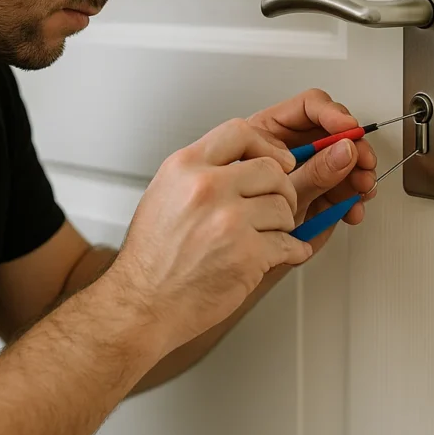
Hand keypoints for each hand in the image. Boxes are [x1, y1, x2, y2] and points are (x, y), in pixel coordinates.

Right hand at [110, 118, 307, 351]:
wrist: (143, 303)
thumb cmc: (152, 255)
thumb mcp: (165, 192)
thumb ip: (201, 171)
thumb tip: (243, 161)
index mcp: (185, 166)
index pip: (239, 131)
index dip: (266, 145)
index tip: (277, 160)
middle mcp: (205, 187)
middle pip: (271, 169)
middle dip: (282, 189)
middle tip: (277, 204)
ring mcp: (228, 220)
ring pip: (284, 206)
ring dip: (283, 223)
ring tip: (267, 235)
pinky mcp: (246, 254)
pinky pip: (289, 243)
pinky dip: (291, 250)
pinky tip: (283, 252)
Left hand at [248, 89, 377, 254]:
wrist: (245, 260)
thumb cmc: (243, 223)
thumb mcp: (280, 194)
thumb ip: (313, 173)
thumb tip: (344, 151)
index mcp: (269, 134)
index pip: (307, 107)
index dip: (331, 114)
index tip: (348, 129)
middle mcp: (292, 149)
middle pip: (333, 130)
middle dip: (354, 145)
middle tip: (362, 161)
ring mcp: (309, 170)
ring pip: (346, 158)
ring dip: (360, 172)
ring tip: (361, 187)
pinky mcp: (323, 193)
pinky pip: (348, 186)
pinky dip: (356, 196)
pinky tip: (352, 207)